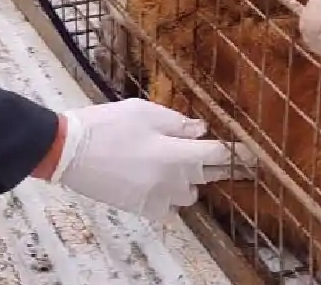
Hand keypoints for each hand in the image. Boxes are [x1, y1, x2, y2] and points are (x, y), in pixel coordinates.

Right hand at [34, 99, 255, 220]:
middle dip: (212, 165)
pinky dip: (170, 198)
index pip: (217, 156)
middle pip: (206, 176)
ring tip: (174, 164)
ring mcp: (156, 198)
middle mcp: (171, 181)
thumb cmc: (106, 125)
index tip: (251, 153)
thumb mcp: (142, 111)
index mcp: (174, 154)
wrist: (70, 151)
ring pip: (189, 194)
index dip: (236, 152)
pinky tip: (159, 183)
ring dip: (188, 180)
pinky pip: (169, 210)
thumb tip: (200, 131)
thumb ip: (176, 122)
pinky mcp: (141, 209)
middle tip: (215, 157)